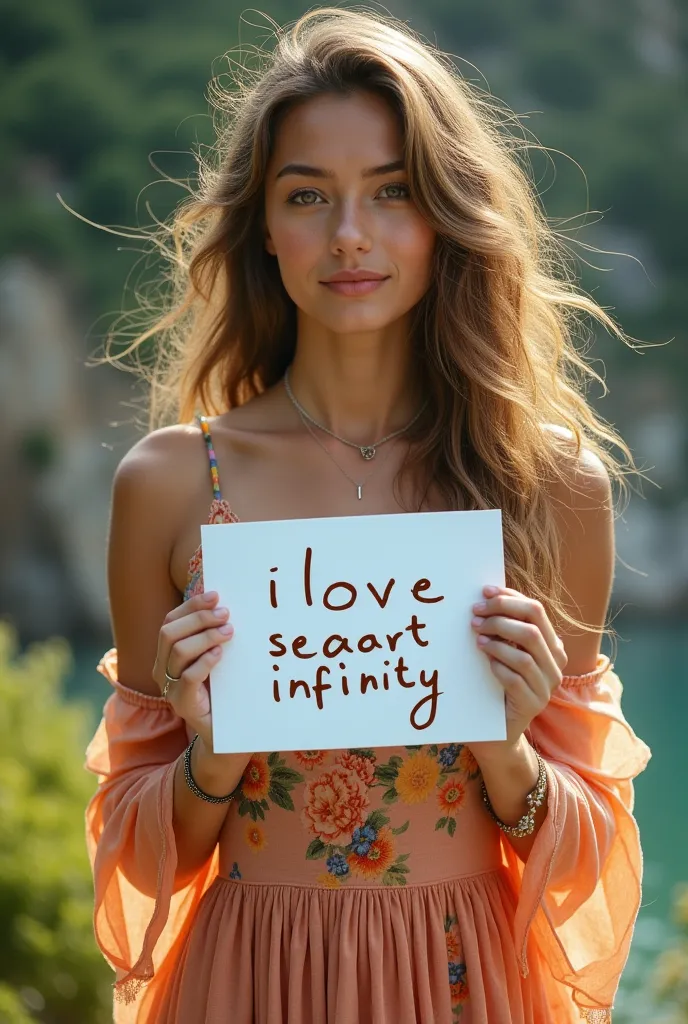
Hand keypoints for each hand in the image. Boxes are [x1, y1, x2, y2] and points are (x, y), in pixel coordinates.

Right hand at [152, 590, 233, 750]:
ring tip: (228, 632)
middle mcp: (161, 669)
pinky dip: (205, 661)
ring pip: (178, 652)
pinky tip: (220, 654)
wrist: (224, 731)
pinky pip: (188, 677)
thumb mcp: (214, 658)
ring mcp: (170, 688)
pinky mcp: (184, 704)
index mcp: (165, 655)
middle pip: (169, 633)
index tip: (215, 596)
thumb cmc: (220, 689)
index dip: (191, 606)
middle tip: (226, 614)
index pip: (170, 622)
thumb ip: (212, 636)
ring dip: (205, 636)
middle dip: (198, 618)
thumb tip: (222, 604)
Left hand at [469, 584, 567, 757]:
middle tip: (475, 615)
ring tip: (477, 637)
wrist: (497, 731)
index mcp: (551, 645)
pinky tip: (486, 662)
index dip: (510, 597)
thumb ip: (504, 628)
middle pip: (533, 629)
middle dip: (502, 616)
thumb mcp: (503, 651)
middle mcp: (555, 665)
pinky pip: (517, 679)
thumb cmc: (496, 684)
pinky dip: (499, 666)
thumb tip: (485, 596)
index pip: (536, 611)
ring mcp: (546, 686)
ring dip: (498, 641)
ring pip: (526, 654)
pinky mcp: (532, 704)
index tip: (484, 592)